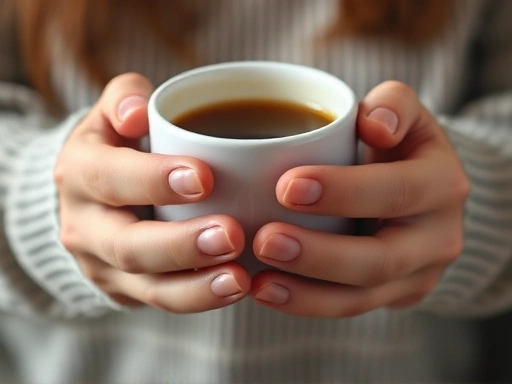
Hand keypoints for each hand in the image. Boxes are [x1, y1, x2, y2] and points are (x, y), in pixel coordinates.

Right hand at [55, 73, 249, 312]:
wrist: (89, 197)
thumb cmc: (117, 147)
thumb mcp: (111, 114)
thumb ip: (125, 98)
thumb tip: (139, 110)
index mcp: (79, 173)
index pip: (110, 177)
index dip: (153, 179)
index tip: (206, 178)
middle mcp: (84, 226)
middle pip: (128, 246)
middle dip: (181, 244)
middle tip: (232, 235)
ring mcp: (103, 266)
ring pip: (148, 286)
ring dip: (196, 287)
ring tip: (240, 279)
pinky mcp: (124, 290)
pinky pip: (161, 301)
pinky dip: (199, 298)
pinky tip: (237, 288)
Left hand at [251, 81, 468, 316]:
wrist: (422, 191)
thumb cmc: (399, 147)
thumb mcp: (404, 115)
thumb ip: (393, 104)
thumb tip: (374, 123)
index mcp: (440, 184)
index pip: (394, 191)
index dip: (343, 191)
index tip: (286, 186)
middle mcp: (437, 238)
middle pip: (380, 260)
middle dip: (319, 255)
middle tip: (265, 240)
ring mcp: (418, 275)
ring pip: (362, 297)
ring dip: (306, 293)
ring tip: (258, 280)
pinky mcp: (395, 296)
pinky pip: (350, 307)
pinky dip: (306, 304)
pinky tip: (268, 291)